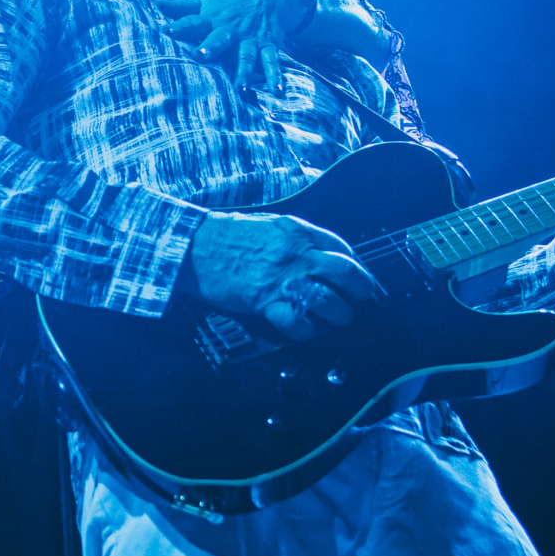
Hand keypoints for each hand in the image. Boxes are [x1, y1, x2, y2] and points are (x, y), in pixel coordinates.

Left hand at [159, 0, 302, 89]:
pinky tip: (276, 90)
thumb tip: (155, 3)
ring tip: (241, 90)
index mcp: (212, 19)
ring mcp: (250, 39)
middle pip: (219, 39)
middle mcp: (230, 30)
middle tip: (200, 57)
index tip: (166, 31)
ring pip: (246, 56)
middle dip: (210, 48)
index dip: (180, 26)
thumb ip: (182, 6)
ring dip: (244, 72)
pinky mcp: (268, 44)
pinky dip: (274, 74)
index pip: (192, 22)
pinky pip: (271, 60)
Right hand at [179, 212, 377, 339]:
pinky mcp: (264, 300)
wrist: (193, 245)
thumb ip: (296, 238)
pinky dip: (305, 330)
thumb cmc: (227, 234)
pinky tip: (305, 330)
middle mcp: (296, 254)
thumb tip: (318, 254)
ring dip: (338, 314)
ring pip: (327, 300)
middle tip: (361, 298)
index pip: (341, 248)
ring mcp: (281, 278)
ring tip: (337, 318)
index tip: (358, 277)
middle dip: (360, 288)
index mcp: (297, 232)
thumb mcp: (270, 225)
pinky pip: (296, 321)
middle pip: (345, 272)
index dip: (355, 266)